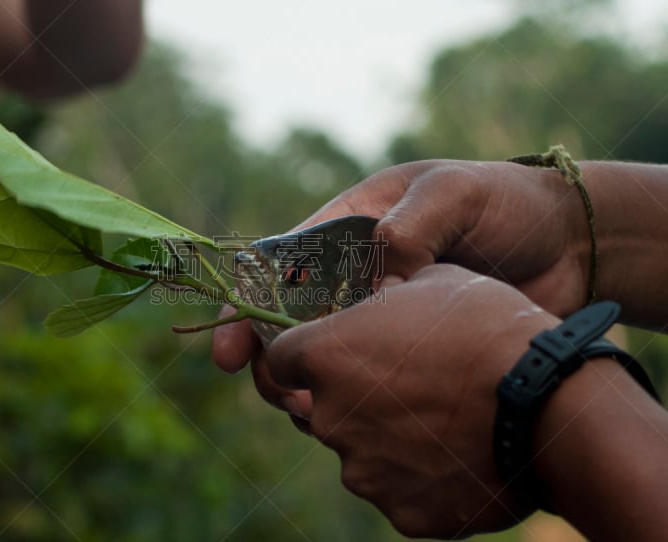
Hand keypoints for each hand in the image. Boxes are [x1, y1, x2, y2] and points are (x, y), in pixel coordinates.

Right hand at [213, 160, 585, 398]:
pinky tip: (354, 420)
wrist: (570, 247)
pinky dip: (351, 401)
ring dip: (306, 387)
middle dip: (270, 358)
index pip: (279, 265)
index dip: (246, 304)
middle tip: (277, 391)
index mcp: (349, 229)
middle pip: (289, 321)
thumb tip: (379, 290)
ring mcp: (381, 318)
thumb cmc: (507, 205)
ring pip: (323, 358)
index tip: (232, 347)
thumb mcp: (456, 194)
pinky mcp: (410, 352)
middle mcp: (355, 278)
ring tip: (312, 412)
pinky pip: (367, 379)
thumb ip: (411, 227)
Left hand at [263, 265, 559, 536]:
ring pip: (359, 451)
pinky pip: (398, 489)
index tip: (323, 351)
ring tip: (440, 416)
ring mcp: (365, 472)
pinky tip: (457, 451)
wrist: (551, 404)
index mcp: (328, 357)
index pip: (278, 359)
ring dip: (384, 436)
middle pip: (317, 408)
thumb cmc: (489, 328)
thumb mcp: (434, 281)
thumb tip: (382, 295)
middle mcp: (331, 418)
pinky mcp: (403, 512)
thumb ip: (388, 294)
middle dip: (348, 395)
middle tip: (401, 381)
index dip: (299, 353)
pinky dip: (418, 474)